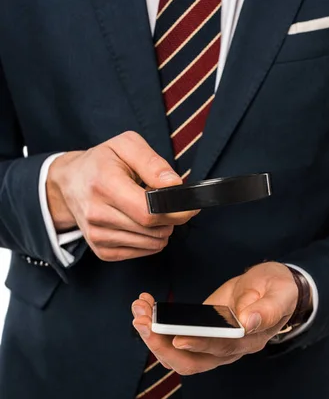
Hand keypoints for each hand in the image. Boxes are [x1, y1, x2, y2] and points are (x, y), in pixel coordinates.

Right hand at [46, 131, 199, 260]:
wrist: (70, 183)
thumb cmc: (102, 162)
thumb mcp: (126, 146)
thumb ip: (153, 163)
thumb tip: (175, 185)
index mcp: (104, 184)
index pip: (149, 211)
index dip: (175, 211)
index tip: (188, 206)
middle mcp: (97, 213)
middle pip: (152, 229)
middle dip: (170, 218)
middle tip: (167, 203)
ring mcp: (97, 236)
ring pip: (151, 243)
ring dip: (160, 230)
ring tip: (149, 210)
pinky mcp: (102, 251)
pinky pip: (142, 252)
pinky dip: (150, 240)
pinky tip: (141, 223)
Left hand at [131, 262, 300, 374]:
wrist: (272, 288)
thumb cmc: (278, 290)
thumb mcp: (280, 292)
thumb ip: (267, 308)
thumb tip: (248, 322)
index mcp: (249, 340)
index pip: (221, 348)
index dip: (199, 345)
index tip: (178, 338)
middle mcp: (227, 349)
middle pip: (190, 362)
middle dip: (161, 345)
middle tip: (142, 320)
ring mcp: (210, 344)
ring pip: (177, 354)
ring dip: (153, 336)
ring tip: (139, 309)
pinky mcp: (199, 334)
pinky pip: (173, 338)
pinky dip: (156, 325)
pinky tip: (146, 305)